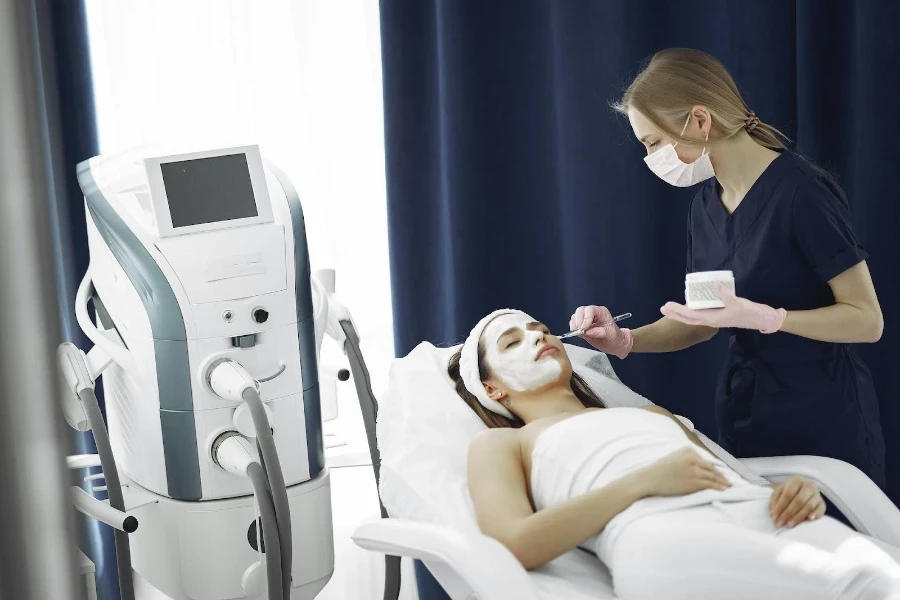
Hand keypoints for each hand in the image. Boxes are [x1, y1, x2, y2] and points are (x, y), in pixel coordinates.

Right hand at [568, 305, 633, 358]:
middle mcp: (593, 313)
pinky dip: (574, 329)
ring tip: (581, 334)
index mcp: (601, 312)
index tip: (584, 329)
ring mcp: (586, 318)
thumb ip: (599, 332)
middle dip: (578, 321)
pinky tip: (579, 334)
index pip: (590, 310)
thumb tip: (588, 331)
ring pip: (575, 316)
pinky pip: (574, 323)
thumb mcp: (610, 335)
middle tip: (580, 331)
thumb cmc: (614, 337)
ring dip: (575, 325)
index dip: (585, 319)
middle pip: (580, 311)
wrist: (614, 343)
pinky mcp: (582, 324)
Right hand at [638, 447, 730, 497]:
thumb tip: (704, 467)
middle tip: (730, 481)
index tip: (723, 473)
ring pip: (713, 476)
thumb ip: (689, 458)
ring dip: (722, 482)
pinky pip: (709, 485)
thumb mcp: (675, 457)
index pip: (706, 460)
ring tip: (728, 486)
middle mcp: (692, 458)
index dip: (716, 468)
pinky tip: (722, 489)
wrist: (648, 479)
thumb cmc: (660, 470)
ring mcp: (693, 470)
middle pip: (712, 468)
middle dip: (721, 475)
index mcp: (688, 450)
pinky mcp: (693, 482)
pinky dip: (718, 487)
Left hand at [660, 284, 786, 333]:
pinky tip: (690, 305)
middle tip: (663, 307)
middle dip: (675, 313)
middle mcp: (711, 320)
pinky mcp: (719, 314)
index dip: (678, 312)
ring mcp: (715, 317)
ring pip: (694, 316)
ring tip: (671, 307)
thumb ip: (726, 295)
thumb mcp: (738, 303)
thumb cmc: (750, 313)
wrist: (761, 319)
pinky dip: (693, 310)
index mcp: (713, 319)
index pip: (691, 316)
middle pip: (689, 318)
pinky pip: (702, 313)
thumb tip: (715, 285)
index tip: (666, 307)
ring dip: (682, 313)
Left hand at [768, 476, 826, 527]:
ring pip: (809, 506)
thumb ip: (774, 501)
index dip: (780, 506)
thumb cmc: (787, 492)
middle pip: (799, 500)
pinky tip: (809, 519)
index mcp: (796, 480)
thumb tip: (773, 514)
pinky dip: (816, 514)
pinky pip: (821, 509)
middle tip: (780, 523)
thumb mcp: (779, 492)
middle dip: (788, 513)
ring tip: (789, 524)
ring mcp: (817, 494)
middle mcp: (808, 485)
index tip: (773, 517)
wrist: (800, 491)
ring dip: (798, 517)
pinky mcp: (823, 503)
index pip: (788, 494)